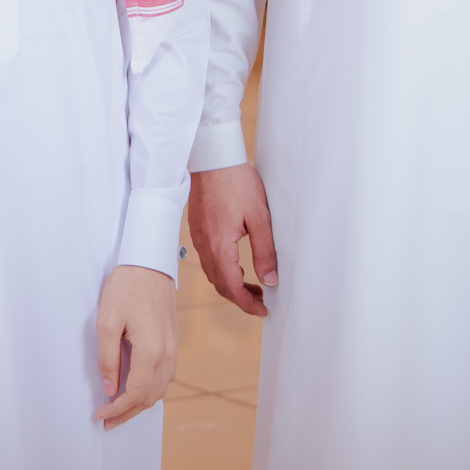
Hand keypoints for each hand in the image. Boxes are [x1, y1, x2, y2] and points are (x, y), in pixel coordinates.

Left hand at [96, 265, 176, 428]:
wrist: (149, 263)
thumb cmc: (126, 287)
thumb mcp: (107, 322)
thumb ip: (108, 359)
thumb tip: (110, 388)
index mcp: (150, 350)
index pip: (135, 393)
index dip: (117, 408)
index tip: (101, 414)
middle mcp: (166, 353)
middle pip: (150, 397)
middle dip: (128, 413)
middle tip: (107, 421)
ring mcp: (172, 347)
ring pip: (160, 389)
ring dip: (140, 403)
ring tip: (119, 409)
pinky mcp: (172, 341)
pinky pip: (165, 376)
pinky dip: (151, 389)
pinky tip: (136, 389)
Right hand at [188, 163, 277, 316]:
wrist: (213, 159)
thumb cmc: (237, 183)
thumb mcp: (260, 218)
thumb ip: (265, 251)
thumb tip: (271, 279)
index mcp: (220, 247)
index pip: (232, 288)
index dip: (247, 304)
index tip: (263, 310)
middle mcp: (205, 246)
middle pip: (221, 285)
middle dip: (240, 297)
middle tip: (262, 300)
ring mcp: (199, 238)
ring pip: (213, 273)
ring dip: (232, 284)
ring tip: (253, 285)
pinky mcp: (198, 229)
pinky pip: (208, 259)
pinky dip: (223, 270)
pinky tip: (237, 264)